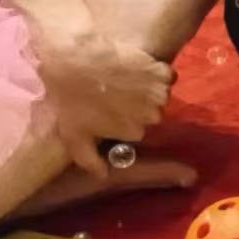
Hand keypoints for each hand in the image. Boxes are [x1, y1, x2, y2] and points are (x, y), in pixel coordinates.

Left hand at [31, 25, 173, 173]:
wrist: (74, 63)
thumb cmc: (71, 102)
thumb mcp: (74, 137)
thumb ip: (90, 161)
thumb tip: (103, 175)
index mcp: (136, 131)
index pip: (139, 130)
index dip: (126, 121)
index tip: (112, 112)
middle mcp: (153, 115)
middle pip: (152, 113)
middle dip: (140, 107)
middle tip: (118, 96)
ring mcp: (160, 92)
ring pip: (160, 95)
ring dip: (150, 91)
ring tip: (126, 82)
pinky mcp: (162, 71)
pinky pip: (167, 76)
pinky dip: (158, 74)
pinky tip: (139, 70)